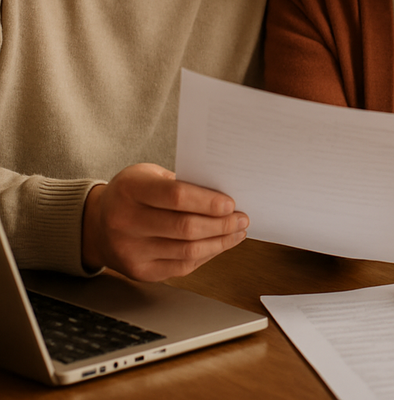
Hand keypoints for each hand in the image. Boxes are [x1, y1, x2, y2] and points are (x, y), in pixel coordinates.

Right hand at [81, 163, 248, 281]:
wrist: (98, 223)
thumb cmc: (132, 193)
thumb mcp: (149, 175)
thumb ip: (181, 183)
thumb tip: (224, 194)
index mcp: (130, 190)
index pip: (176, 197)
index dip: (208, 201)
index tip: (231, 203)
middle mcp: (125, 222)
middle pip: (185, 228)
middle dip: (221, 224)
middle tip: (241, 218)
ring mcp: (131, 251)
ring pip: (187, 252)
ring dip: (219, 242)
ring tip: (237, 232)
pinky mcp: (139, 272)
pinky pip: (182, 267)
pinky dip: (206, 255)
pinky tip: (219, 244)